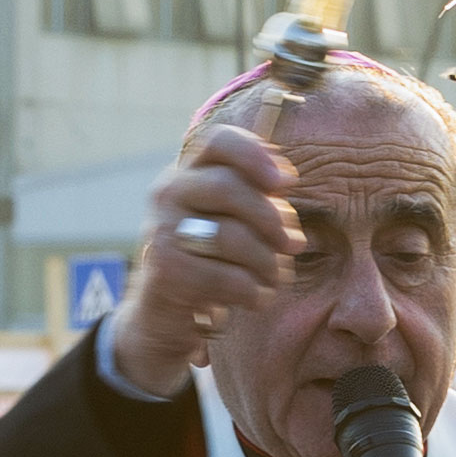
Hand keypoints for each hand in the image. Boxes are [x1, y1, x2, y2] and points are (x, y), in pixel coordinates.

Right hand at [113, 124, 307, 397]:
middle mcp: (168, 193)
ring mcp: (161, 231)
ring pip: (228, 235)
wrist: (169, 315)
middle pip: (227, 186)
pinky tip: (256, 298)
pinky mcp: (164, 271)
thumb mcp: (237, 222)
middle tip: (294, 244)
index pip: (218, 141)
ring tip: (274, 277)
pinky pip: (225, 277)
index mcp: (189, 172)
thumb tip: (285, 179)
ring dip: (267, 262)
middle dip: (270, 218)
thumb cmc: (216, 261)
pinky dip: (252, 292)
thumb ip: (260, 197)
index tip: (287, 183)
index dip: (255, 155)